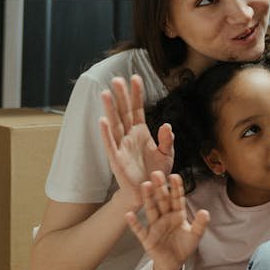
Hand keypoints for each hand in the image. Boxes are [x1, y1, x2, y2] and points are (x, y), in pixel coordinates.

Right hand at [100, 75, 174, 207]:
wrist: (149, 192)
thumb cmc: (156, 172)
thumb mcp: (167, 154)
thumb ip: (167, 139)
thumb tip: (166, 125)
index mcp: (141, 131)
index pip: (138, 108)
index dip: (137, 94)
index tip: (135, 77)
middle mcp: (129, 136)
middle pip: (124, 112)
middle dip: (121, 95)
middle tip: (117, 78)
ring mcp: (121, 146)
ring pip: (115, 124)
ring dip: (110, 109)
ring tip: (106, 93)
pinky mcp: (116, 159)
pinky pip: (110, 144)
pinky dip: (106, 132)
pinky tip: (102, 120)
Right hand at [125, 171, 209, 269]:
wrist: (174, 263)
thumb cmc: (183, 246)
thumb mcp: (195, 235)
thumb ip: (200, 224)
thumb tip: (205, 212)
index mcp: (177, 214)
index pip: (176, 198)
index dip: (176, 188)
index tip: (174, 176)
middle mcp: (165, 217)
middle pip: (162, 200)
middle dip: (160, 187)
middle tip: (156, 173)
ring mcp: (155, 226)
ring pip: (151, 210)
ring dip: (148, 198)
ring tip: (145, 186)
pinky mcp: (147, 238)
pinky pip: (139, 230)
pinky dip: (134, 223)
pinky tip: (129, 214)